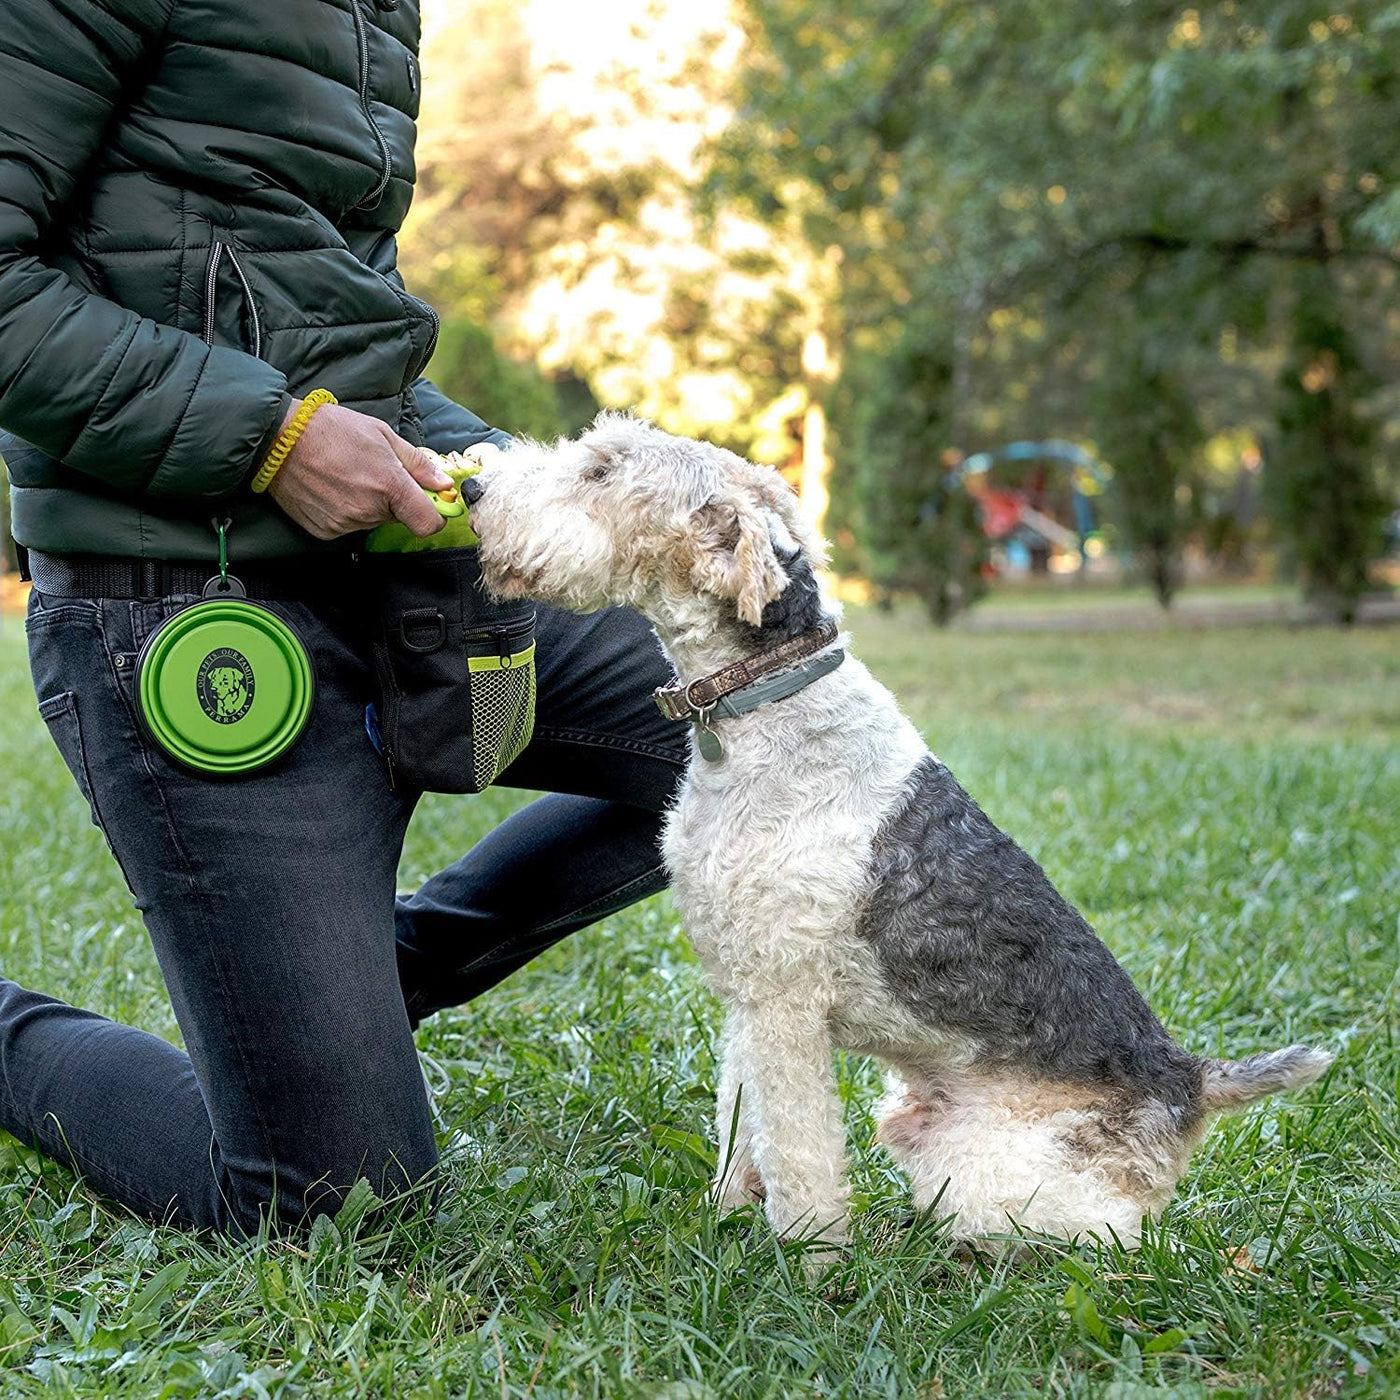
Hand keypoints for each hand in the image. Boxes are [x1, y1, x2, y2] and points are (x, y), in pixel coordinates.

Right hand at [265, 400, 453, 540]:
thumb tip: (443, 483)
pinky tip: (331, 487)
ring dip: (368, 504)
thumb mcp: (382, 435)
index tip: (430, 503)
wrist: (278, 439)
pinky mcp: (325, 531)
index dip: (433, 515)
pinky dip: (345, 510)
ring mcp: (345, 524)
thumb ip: (417, 464)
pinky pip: (348, 526)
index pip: (429, 524)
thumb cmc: (331, 429)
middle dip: (394, 500)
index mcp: (389, 486)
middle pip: (399, 518)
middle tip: (374, 473)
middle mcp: (369, 511)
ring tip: (347, 475)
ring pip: (372, 521)